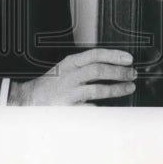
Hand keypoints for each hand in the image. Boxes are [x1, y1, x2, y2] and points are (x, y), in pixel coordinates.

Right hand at [7, 48, 136, 105]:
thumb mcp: (67, 67)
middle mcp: (70, 76)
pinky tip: (113, 107)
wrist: (30, 98)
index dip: (114, 55)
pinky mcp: (69, 108)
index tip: (129, 58)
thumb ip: (85, 65)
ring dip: (117, 89)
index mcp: (70, 63)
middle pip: (99, 70)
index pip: (95, 54)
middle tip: (132, 74)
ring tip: (129, 87)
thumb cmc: (53, 83)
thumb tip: (113, 65)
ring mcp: (69, 92)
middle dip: (119, 72)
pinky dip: (103, 107)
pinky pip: (91, 107)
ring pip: (97, 89)